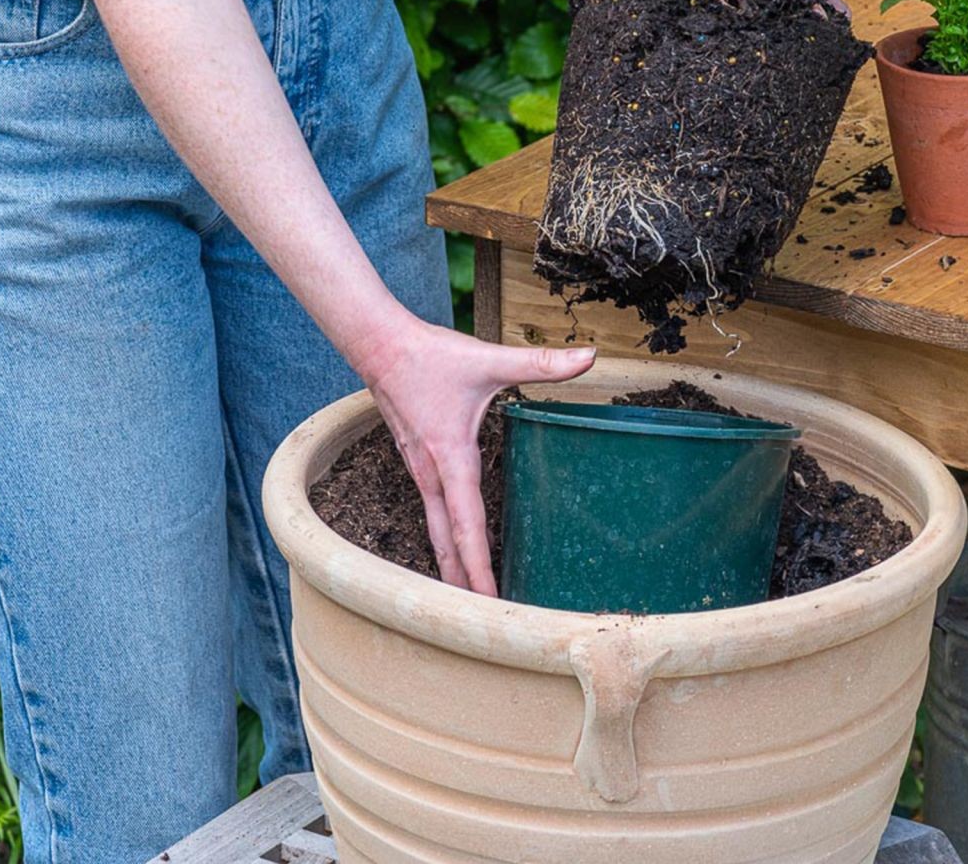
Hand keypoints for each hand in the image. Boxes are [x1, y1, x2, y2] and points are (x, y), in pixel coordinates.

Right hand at [349, 309, 594, 594]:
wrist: (378, 344)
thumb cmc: (430, 356)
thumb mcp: (489, 360)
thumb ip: (540, 363)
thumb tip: (589, 356)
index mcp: (451, 460)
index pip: (468, 526)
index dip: (479, 568)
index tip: (490, 603)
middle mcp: (431, 474)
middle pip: (447, 542)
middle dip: (463, 583)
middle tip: (483, 623)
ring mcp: (419, 469)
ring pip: (436, 529)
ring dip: (451, 563)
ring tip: (467, 596)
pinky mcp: (416, 459)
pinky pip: (431, 509)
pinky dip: (443, 536)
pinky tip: (453, 541)